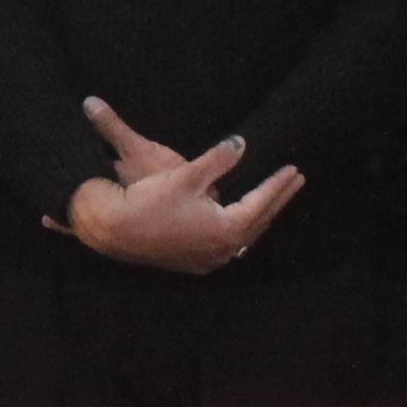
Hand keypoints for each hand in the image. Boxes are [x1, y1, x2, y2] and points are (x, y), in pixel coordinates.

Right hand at [51, 99, 301, 274]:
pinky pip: (227, 246)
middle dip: (277, 200)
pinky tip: (237, 226)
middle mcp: (221, 250)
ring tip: (272, 201)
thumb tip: (241, 144)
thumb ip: (218, 160)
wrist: (111, 229)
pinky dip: (239, 231)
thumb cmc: (149, 201)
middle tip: (295, 182)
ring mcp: (207, 260)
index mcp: (226, 229)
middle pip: (258, 222)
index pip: (261, 203)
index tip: (294, 170)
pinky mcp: (192, 262)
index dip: (278, 184)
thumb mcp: (186, 175)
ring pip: (244, 237)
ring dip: (259, 217)